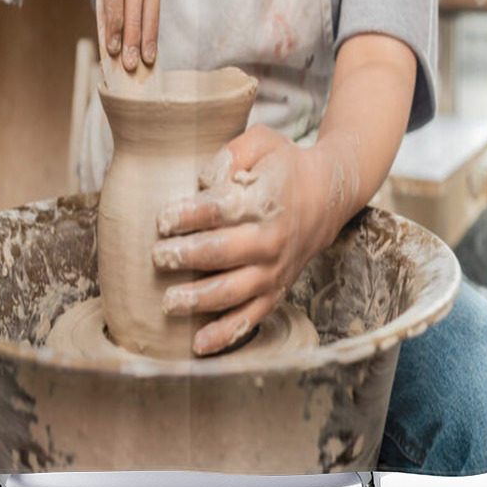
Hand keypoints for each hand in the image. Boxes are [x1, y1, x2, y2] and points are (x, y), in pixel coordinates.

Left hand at [152, 125, 335, 356]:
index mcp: (267, 199)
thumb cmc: (285, 166)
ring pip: (234, 291)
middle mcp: (273, 239)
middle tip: (158, 257)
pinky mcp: (276, 289)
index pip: (222, 210)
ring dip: (199, 299)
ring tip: (168, 301)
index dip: (189, 215)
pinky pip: (251, 317)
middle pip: (224, 253)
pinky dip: (226, 334)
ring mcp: (275, 269)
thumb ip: (231, 152)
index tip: (162, 219)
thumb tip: (202, 178)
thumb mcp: (262, 141)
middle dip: (187, 257)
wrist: (328, 195)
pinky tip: (198, 345)